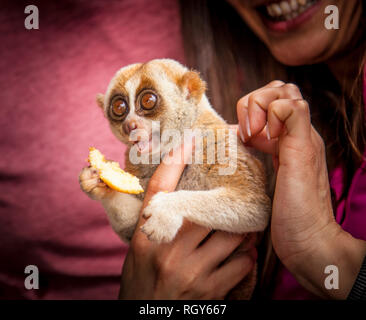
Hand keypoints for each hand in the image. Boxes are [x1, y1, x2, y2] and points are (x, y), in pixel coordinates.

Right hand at [119, 143, 256, 298]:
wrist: (144, 317)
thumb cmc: (141, 279)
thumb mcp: (139, 249)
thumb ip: (156, 225)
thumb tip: (178, 200)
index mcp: (144, 237)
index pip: (159, 189)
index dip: (174, 160)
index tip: (190, 139)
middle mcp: (166, 250)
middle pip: (204, 210)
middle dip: (223, 202)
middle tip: (237, 191)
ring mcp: (188, 271)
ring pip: (229, 236)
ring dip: (240, 231)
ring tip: (244, 224)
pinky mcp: (208, 291)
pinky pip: (239, 264)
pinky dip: (244, 257)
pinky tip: (242, 254)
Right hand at [237, 81, 365, 298]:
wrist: (306, 242)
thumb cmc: (302, 208)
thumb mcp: (301, 159)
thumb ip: (295, 123)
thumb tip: (280, 102)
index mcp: (302, 133)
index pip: (282, 93)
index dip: (262, 106)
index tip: (257, 136)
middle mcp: (295, 137)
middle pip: (274, 95)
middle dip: (254, 105)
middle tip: (249, 133)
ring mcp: (284, 148)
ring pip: (266, 111)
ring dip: (250, 117)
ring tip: (245, 139)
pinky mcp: (274, 162)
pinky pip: (260, 134)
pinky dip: (247, 133)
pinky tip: (243, 147)